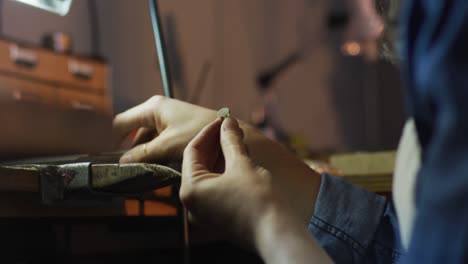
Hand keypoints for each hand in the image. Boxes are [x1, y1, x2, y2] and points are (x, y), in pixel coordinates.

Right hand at [113, 96, 216, 163]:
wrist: (228, 134)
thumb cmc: (200, 133)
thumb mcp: (168, 145)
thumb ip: (143, 154)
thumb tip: (122, 162)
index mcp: (153, 108)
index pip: (122, 122)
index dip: (115, 141)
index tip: (114, 160)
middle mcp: (158, 110)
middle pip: (135, 133)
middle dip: (133, 151)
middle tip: (133, 171)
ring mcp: (169, 119)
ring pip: (148, 139)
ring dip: (147, 154)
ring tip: (148, 171)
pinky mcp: (177, 129)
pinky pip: (160, 141)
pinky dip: (159, 153)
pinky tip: (161, 167)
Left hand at [114, 96, 321, 228]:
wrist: (276, 234)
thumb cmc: (257, 200)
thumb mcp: (242, 164)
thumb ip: (231, 140)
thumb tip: (227, 122)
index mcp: (191, 190)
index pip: (192, 152)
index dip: (208, 132)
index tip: (223, 119)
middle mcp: (193, 205)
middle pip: (198, 165)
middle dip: (215, 144)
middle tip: (231, 128)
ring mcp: (205, 214)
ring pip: (209, 177)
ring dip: (222, 158)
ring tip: (238, 141)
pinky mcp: (219, 218)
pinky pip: (217, 189)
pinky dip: (225, 174)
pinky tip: (240, 161)